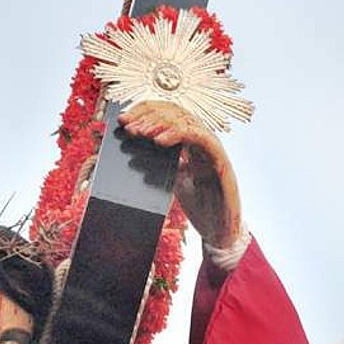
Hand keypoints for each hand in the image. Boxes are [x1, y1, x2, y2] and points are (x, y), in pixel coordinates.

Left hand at [118, 100, 241, 248]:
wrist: (219, 231)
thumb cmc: (200, 208)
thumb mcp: (172, 182)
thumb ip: (159, 166)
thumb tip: (131, 156)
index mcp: (191, 143)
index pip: (168, 115)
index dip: (145, 112)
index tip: (123, 120)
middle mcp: (203, 141)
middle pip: (175, 112)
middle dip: (148, 115)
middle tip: (128, 125)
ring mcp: (212, 149)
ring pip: (186, 120)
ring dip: (159, 123)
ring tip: (140, 131)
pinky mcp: (220, 160)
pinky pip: (199, 138)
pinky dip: (178, 135)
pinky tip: (160, 141)